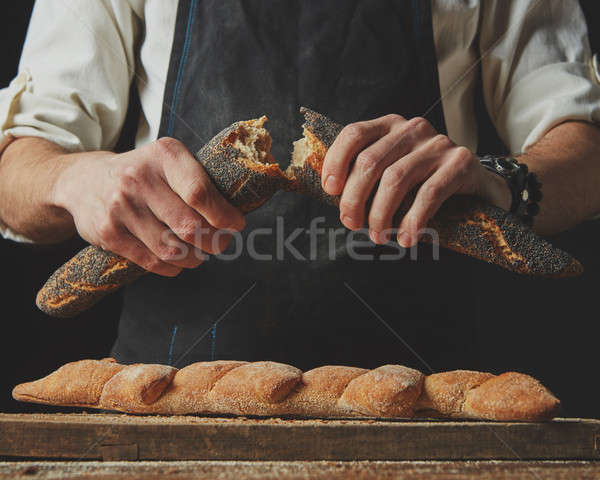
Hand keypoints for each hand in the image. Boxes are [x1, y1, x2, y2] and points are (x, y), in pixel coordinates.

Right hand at [53, 138, 245, 275]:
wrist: (84, 180)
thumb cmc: (143, 174)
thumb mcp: (169, 162)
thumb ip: (200, 183)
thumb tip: (234, 219)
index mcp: (164, 155)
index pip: (200, 192)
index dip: (224, 216)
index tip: (235, 224)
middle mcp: (139, 178)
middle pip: (190, 226)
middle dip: (214, 241)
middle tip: (219, 243)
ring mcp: (121, 206)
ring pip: (173, 249)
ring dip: (194, 258)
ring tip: (199, 254)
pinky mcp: (108, 232)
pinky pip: (152, 261)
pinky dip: (172, 267)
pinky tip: (177, 262)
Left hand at [321, 114, 510, 246]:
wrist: (477, 186)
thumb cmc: (423, 183)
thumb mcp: (392, 171)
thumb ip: (366, 177)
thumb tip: (335, 198)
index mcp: (390, 126)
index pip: (354, 134)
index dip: (336, 162)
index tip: (331, 191)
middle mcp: (413, 129)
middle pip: (370, 161)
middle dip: (355, 199)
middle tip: (352, 224)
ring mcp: (438, 144)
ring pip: (395, 179)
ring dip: (381, 214)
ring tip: (379, 236)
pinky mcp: (461, 163)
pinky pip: (429, 194)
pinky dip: (413, 220)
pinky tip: (407, 239)